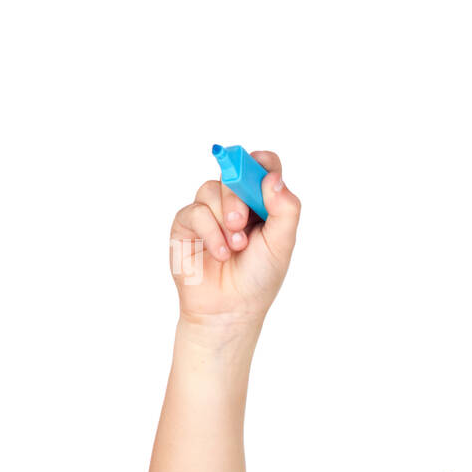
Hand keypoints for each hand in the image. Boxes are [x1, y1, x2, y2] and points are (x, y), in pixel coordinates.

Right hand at [168, 150, 300, 328]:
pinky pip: (195, 211)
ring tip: (235, 246)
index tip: (263, 172)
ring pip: (211, 189)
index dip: (262, 163)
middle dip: (239, 196)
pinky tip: (221, 253)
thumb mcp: (282, 243)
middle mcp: (235, 203)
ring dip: (224, 217)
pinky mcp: (186, 224)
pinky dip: (210, 232)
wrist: (231, 308)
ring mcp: (209, 212)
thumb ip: (284, 209)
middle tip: (242, 223)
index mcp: (262, 204)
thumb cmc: (259, 277)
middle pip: (234, 173)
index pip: (262, 167)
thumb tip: (273, 178)